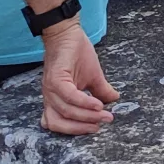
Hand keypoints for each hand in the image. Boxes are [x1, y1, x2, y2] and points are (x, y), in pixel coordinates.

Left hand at [40, 20, 117, 134]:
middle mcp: (49, 97)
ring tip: (104, 114)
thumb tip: (114, 100)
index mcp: (56, 100)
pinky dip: (84, 102)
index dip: (76, 129)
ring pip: (66, 111)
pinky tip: (98, 104)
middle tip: (102, 123)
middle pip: (59, 123)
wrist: (68, 34)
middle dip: (82, 127)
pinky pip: (69, 96)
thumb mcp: (93, 77)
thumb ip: (100, 91)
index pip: (59, 124)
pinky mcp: (55, 78)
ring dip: (87, 116)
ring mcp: (50, 88)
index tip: (97, 128)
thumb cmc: (77, 54)